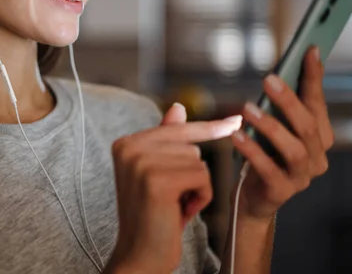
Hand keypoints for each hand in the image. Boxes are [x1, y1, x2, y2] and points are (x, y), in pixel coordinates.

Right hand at [106, 104, 242, 272]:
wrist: (141, 255)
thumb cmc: (154, 216)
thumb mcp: (159, 173)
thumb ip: (166, 140)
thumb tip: (178, 106)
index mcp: (126, 143)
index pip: (176, 129)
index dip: (207, 128)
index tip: (235, 120)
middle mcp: (128, 148)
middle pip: (190, 146)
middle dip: (192, 174)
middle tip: (171, 199)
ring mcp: (140, 163)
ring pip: (198, 161)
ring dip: (196, 187)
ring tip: (174, 205)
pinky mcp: (157, 180)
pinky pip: (201, 176)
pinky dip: (200, 197)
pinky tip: (180, 212)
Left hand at [231, 46, 333, 219]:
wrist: (252, 199)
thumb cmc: (263, 157)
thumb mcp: (274, 128)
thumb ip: (281, 106)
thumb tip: (281, 70)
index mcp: (318, 138)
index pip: (318, 104)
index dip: (314, 78)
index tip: (309, 51)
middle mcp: (316, 157)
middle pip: (308, 126)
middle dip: (289, 101)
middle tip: (269, 79)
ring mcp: (301, 177)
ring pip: (293, 148)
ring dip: (271, 126)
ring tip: (248, 109)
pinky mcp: (281, 191)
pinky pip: (268, 169)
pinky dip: (253, 151)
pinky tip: (237, 135)